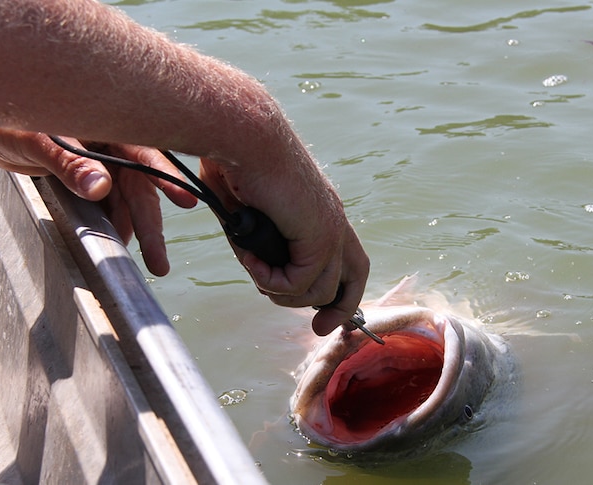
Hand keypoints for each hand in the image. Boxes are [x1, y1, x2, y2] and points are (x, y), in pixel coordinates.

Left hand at [0, 129, 197, 274]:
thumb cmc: (7, 122)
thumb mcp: (38, 141)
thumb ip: (70, 164)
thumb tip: (101, 187)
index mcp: (107, 127)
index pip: (144, 154)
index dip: (166, 178)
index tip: (186, 202)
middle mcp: (111, 145)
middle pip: (140, 188)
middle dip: (152, 226)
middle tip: (160, 262)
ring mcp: (101, 163)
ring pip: (127, 201)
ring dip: (136, 229)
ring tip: (149, 261)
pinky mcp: (89, 177)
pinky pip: (110, 204)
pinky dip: (115, 223)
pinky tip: (118, 242)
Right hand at [198, 156, 369, 335]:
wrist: (243, 136)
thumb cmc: (237, 160)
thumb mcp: (248, 209)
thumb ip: (258, 237)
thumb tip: (254, 259)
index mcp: (321, 211)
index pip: (346, 259)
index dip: (339, 291)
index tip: (323, 316)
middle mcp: (334, 220)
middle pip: (355, 278)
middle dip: (340, 311)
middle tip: (320, 330)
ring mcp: (331, 228)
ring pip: (319, 290)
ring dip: (281, 292)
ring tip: (254, 268)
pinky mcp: (320, 235)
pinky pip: (301, 283)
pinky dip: (272, 281)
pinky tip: (251, 260)